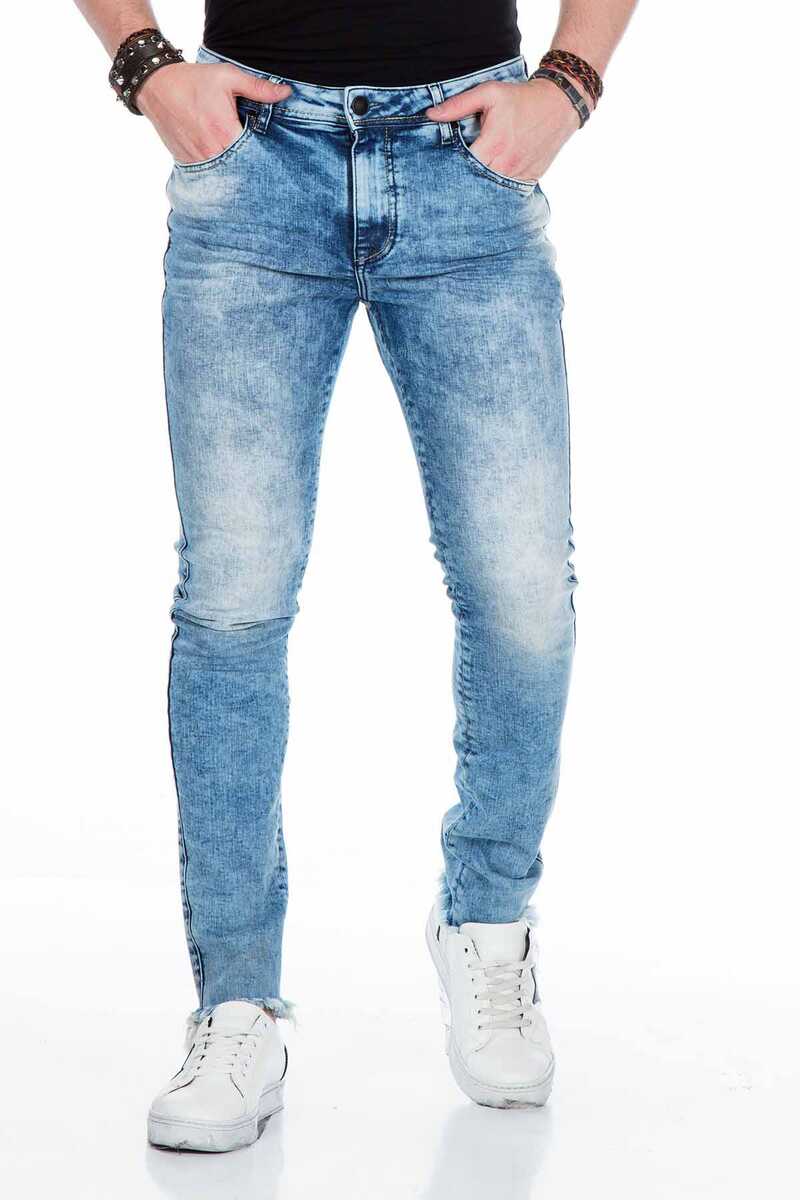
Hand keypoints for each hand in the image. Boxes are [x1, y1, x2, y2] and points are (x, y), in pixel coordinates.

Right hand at [136, 62, 290, 161]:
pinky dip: (219, 174)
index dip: (266, 157)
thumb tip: (286, 92)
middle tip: (264, 169)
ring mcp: (198, 161)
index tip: (274, 158)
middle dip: (252, 168)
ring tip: (245, 169)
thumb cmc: (194, 81)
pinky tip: (226, 168)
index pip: (256, 155)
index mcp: (226, 132)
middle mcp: (212, 151)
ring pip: (225, 176)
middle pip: (242, 169)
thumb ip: (259, 88)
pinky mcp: (188, 164)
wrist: (157, 87)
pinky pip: (209, 177)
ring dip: (236, 173)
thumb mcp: (229, 77)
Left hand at [426, 77, 585, 181]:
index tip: (443, 167)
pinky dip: (497, 188)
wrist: (559, 104)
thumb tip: (431, 114)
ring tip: (469, 183)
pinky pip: (508, 192)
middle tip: (450, 180)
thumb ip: (458, 105)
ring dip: (480, 187)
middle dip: (463, 180)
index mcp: (493, 145)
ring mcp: (519, 176)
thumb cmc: (521, 97)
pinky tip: (490, 182)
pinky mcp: (529, 180)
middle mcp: (506, 166)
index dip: (450, 169)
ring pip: (491, 191)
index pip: (462, 168)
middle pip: (475, 183)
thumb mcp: (489, 93)